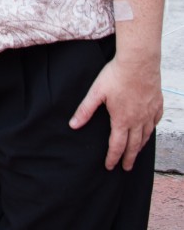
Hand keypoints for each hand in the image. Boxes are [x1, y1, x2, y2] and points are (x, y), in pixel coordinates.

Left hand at [69, 55, 162, 170]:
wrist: (138, 61)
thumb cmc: (116, 75)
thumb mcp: (96, 92)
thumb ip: (85, 110)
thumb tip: (73, 125)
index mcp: (122, 120)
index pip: (117, 145)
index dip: (112, 157)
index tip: (109, 166)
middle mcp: (138, 120)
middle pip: (134, 145)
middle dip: (128, 159)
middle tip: (126, 168)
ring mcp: (149, 113)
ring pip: (146, 136)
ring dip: (140, 146)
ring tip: (136, 152)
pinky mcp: (157, 104)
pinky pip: (155, 122)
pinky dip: (151, 130)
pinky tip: (149, 130)